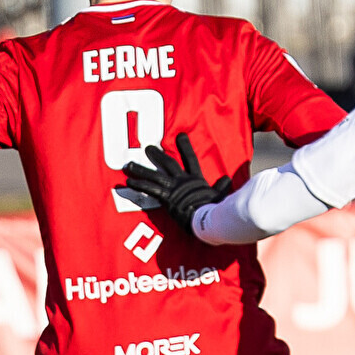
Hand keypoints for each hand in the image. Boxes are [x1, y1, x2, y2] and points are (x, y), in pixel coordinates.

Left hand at [122, 132, 237, 225]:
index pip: (191, 159)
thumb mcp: (220, 196)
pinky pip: (149, 189)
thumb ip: (222, 187)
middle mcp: (183, 181)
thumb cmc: (215, 209)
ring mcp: (174, 188)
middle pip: (168, 164)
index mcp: (196, 180)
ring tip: (127, 165)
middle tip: (147, 148)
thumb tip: (226, 179)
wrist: (208, 218)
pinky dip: (139, 185)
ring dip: (140, 170)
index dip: (185, 147)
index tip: (180, 136)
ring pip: (154, 175)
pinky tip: (128, 181)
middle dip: (157, 155)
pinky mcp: (167, 197)